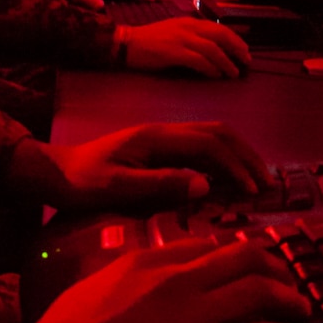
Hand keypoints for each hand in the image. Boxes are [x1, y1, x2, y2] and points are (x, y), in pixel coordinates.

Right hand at [18, 240, 310, 322]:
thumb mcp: (105, 283)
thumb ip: (141, 266)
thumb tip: (171, 262)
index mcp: (157, 263)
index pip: (214, 246)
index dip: (245, 255)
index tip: (258, 266)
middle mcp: (183, 284)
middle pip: (248, 263)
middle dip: (278, 271)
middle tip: (290, 287)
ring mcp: (198, 321)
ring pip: (263, 296)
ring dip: (291, 304)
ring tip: (302, 316)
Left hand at [43, 122, 273, 209]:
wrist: (55, 172)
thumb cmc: (82, 182)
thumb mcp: (116, 187)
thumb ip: (160, 185)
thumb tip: (206, 186)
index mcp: (157, 137)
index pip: (209, 144)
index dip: (236, 165)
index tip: (253, 191)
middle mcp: (163, 131)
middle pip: (218, 133)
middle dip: (246, 155)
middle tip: (267, 183)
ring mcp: (162, 138)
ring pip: (211, 138)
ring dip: (237, 155)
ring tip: (256, 180)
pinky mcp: (158, 149)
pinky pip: (199, 149)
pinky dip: (221, 161)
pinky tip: (228, 180)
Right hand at [125, 17, 249, 77]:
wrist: (126, 43)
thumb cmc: (150, 42)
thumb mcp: (175, 32)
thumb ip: (193, 38)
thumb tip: (214, 50)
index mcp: (189, 22)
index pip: (219, 28)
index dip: (235, 40)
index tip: (245, 52)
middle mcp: (188, 27)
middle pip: (220, 36)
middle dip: (237, 49)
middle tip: (246, 62)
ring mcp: (180, 39)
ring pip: (212, 49)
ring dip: (226, 62)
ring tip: (233, 73)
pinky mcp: (173, 52)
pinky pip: (198, 60)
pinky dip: (210, 68)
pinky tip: (216, 75)